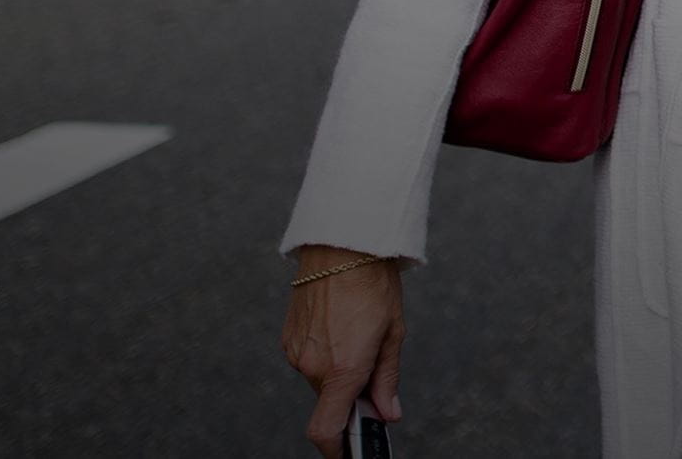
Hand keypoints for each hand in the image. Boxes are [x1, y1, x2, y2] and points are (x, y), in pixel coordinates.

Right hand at [283, 246, 404, 456]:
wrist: (342, 243)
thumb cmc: (373, 284)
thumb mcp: (393, 333)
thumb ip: (386, 380)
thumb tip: (387, 414)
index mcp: (342, 369)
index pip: (326, 430)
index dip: (337, 449)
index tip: (350, 452)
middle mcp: (312, 366)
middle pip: (330, 400)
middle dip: (350, 393)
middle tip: (373, 363)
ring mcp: (296, 352)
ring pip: (320, 379)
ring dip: (338, 370)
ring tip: (359, 333)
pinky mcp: (288, 338)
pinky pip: (309, 359)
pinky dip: (326, 354)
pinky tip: (341, 326)